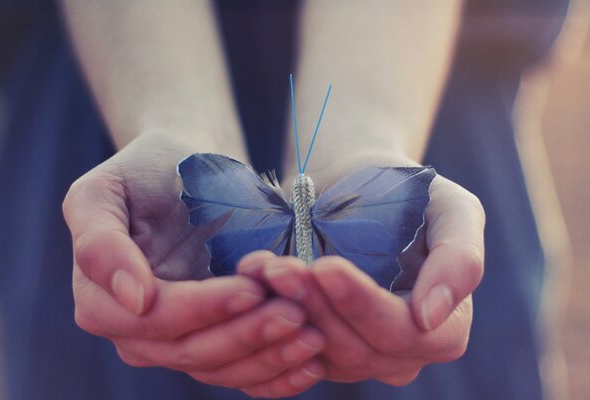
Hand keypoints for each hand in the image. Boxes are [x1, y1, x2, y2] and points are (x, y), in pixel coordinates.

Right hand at [62, 134, 324, 396]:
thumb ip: (101, 243)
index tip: (252, 289)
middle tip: (296, 314)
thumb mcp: (104, 192)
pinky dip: (275, 373)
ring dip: (269, 357)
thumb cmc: (144, 171)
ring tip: (313, 336)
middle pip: (193, 350)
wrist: (182, 169)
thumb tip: (133, 300)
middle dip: (247, 334)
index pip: (157, 318)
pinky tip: (310, 364)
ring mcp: (175, 341)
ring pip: (222, 367)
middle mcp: (136, 332)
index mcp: (103, 302)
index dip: (205, 308)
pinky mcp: (212, 339)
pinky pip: (240, 370)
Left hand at [240, 155, 484, 384]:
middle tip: (281, 267)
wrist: (357, 186)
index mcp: (444, 329)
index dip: (363, 305)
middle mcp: (402, 353)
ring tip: (266, 269)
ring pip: (320, 354)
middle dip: (317, 307)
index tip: (326, 267)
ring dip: (288, 313)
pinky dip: (272, 320)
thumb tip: (431, 316)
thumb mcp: (452, 209)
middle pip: (358, 351)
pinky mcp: (319, 347)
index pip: (404, 334)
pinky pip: (293, 349)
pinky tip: (255, 282)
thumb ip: (461, 259)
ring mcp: (358, 355)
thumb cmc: (408, 193)